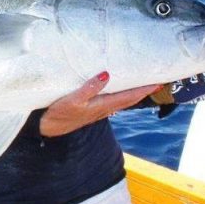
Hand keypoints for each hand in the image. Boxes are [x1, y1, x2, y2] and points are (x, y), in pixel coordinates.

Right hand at [39, 72, 160, 136]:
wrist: (46, 128)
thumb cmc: (57, 113)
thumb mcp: (72, 100)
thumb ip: (89, 88)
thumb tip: (106, 75)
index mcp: (102, 105)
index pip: (128, 96)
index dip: (144, 90)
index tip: (158, 82)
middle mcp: (103, 109)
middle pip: (129, 99)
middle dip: (143, 91)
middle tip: (156, 81)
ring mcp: (97, 111)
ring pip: (121, 101)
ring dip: (133, 93)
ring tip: (142, 84)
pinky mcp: (90, 110)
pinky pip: (112, 101)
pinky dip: (120, 95)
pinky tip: (118, 91)